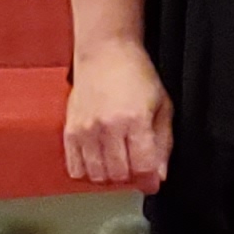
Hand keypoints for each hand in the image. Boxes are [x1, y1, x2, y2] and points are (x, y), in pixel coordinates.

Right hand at [65, 40, 173, 187]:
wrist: (105, 52)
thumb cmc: (135, 74)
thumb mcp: (162, 105)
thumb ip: (163, 143)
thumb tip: (158, 175)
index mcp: (135, 119)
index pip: (143, 166)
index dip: (150, 180)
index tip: (152, 181)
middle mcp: (108, 126)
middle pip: (119, 174)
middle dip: (131, 177)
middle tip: (134, 166)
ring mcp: (86, 130)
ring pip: (97, 175)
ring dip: (110, 176)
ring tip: (117, 162)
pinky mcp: (70, 131)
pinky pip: (75, 168)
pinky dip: (88, 172)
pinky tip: (98, 160)